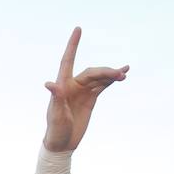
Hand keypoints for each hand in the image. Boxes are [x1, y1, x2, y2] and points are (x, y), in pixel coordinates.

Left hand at [41, 27, 128, 152]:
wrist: (62, 144)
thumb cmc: (55, 130)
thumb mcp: (56, 115)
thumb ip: (56, 98)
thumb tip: (49, 83)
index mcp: (63, 85)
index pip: (67, 60)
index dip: (73, 45)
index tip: (78, 29)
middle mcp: (73, 85)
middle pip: (92, 72)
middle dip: (105, 72)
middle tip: (119, 75)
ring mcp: (83, 91)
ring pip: (99, 78)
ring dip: (111, 75)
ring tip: (124, 74)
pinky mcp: (90, 99)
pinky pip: (103, 86)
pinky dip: (112, 80)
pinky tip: (122, 76)